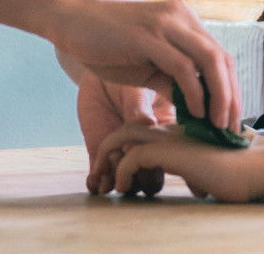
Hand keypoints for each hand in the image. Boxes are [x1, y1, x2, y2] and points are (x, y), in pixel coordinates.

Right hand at [47, 0, 240, 130]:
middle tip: (231, 129)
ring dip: (220, 96)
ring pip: (210, 60)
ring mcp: (166, 23)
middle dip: (232, 97)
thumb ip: (171, 79)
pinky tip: (194, 113)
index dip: (231, 90)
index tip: (232, 120)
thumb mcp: (146, 64)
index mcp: (184, 20)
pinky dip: (194, 92)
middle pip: (222, 59)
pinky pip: (182, 66)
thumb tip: (198, 108)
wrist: (70, 20)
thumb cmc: (106, 43)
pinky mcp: (149, 35)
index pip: (220, 57)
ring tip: (218, 125)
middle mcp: (181, 17)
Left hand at [77, 74, 175, 194]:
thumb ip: (140, 106)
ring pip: (128, 183)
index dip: (159, 166)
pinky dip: (97, 185)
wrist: (99, 78)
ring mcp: (123, 155)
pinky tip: (93, 181)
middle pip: (151, 179)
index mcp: (164, 135)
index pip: (170, 160)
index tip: (137, 152)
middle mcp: (146, 149)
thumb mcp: (136, 89)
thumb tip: (148, 123)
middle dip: (137, 178)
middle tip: (121, 157)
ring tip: (105, 170)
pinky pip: (102, 180)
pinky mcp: (101, 157)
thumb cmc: (126, 79)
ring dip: (117, 182)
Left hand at [91, 122, 257, 202]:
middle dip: (106, 149)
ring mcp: (171, 138)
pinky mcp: (172, 151)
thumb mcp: (213, 168)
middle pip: (126, 127)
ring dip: (106, 159)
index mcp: (179, 130)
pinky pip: (134, 157)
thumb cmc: (240, 172)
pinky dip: (122, 172)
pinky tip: (122, 187)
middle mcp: (171, 129)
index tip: (118, 172)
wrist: (255, 169)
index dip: (126, 148)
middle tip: (99, 173)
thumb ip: (200, 170)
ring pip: (122, 136)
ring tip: (104, 182)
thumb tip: (198, 187)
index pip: (142, 129)